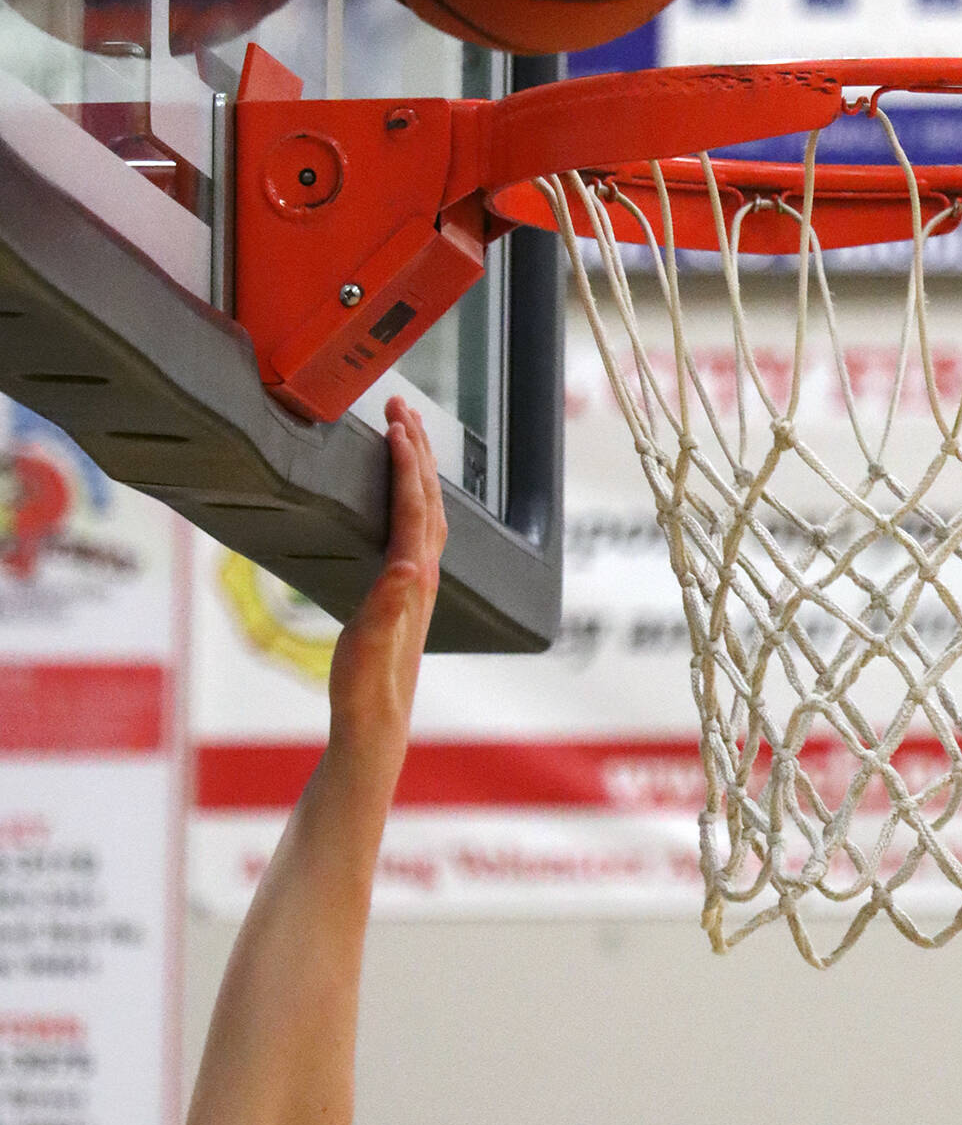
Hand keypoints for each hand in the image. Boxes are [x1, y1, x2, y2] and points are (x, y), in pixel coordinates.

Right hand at [327, 397, 446, 745]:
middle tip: (402, 403)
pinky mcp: (409, 590)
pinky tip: (405, 492)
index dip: (405, 464)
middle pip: (428, 498)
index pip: (413, 508)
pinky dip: (414, 496)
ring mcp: (420, 582)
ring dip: (420, 467)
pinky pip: (419, 528)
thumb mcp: (371, 646)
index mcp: (414, 580)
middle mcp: (424, 575)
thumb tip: (410, 567)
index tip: (395, 423)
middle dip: (417, 448)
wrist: (377, 721)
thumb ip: (390, 606)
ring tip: (408, 430)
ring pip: (430, 510)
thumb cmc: (368, 686)